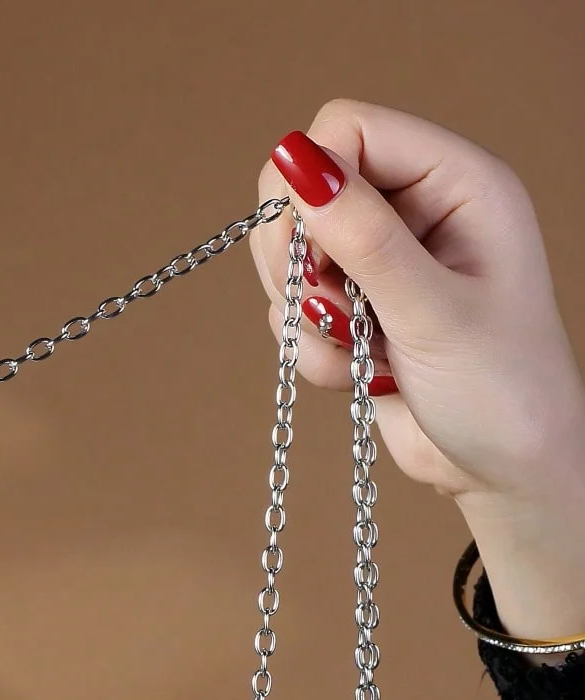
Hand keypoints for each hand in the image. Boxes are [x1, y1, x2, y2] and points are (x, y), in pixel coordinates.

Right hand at [253, 99, 584, 639]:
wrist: (504, 474)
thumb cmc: (502, 392)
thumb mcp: (433, 311)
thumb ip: (364, 237)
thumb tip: (297, 165)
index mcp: (458, 183)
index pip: (350, 128)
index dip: (314, 182)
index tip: (312, 252)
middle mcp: (419, 213)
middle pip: (306, 190)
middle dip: (302, 259)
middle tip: (333, 310)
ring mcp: (385, 265)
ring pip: (292, 259)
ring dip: (308, 319)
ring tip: (361, 353)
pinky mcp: (358, 313)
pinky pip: (294, 314)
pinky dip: (312, 353)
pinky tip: (361, 376)